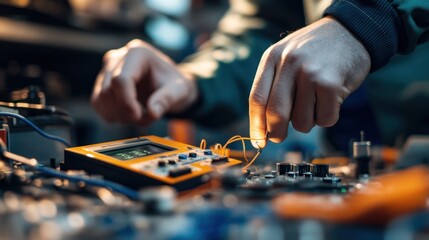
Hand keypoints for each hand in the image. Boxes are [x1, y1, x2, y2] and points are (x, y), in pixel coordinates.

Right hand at [91, 39, 197, 124]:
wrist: (170, 85)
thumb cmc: (175, 84)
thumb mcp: (180, 90)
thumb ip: (167, 100)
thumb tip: (151, 112)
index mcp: (138, 53)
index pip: (120, 79)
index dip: (126, 102)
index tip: (139, 117)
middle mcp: (118, 57)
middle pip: (108, 91)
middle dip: (126, 112)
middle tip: (147, 119)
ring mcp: (107, 70)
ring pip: (100, 99)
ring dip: (120, 116)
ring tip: (141, 117)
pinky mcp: (102, 83)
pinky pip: (98, 104)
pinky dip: (113, 115)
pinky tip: (130, 115)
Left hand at [249, 17, 370, 147]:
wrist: (350, 32)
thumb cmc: (314, 52)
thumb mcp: (286, 57)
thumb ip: (273, 85)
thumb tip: (264, 128)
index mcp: (272, 58)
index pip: (256, 98)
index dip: (255, 125)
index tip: (258, 141)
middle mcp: (289, 64)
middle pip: (275, 114)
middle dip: (276, 133)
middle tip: (279, 138)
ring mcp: (310, 74)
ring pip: (301, 122)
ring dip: (308, 122)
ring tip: (315, 102)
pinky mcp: (331, 85)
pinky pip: (324, 119)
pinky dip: (327, 117)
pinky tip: (331, 99)